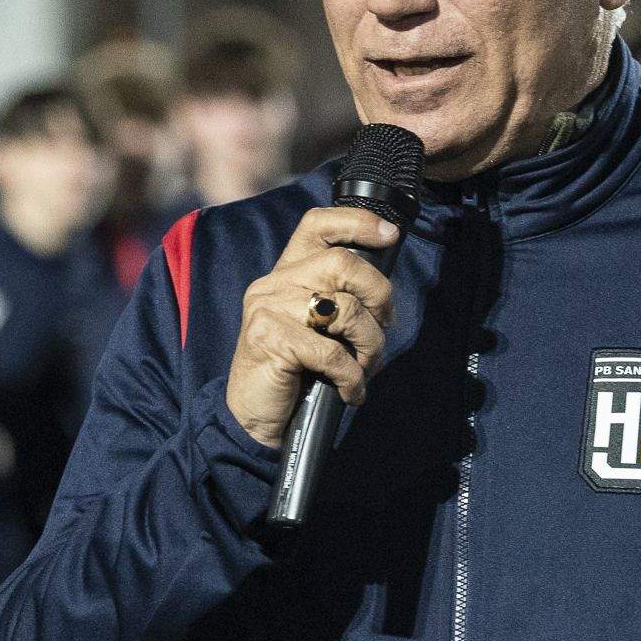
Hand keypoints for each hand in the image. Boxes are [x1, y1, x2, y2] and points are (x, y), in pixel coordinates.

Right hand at [226, 208, 397, 448]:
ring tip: (366, 366)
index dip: (357, 222)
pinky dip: (353, 377)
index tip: (389, 234)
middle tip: (385, 324)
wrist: (252, 418)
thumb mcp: (314, 326)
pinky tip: (351, 391)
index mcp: (285, 274)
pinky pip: (333, 353)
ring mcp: (269, 310)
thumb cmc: (293, 372)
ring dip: (370, 344)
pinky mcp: (271, 341)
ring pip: (345, 309)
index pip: (317, 224)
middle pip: (342, 263)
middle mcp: (274, 284)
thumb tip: (384, 296)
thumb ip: (337, 300)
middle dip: (379, 294)